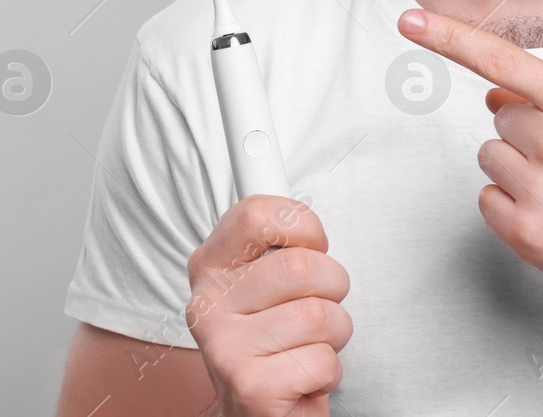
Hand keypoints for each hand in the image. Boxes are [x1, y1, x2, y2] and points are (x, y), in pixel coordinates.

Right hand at [186, 195, 352, 416]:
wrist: (257, 414)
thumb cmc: (273, 342)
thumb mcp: (264, 280)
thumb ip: (271, 233)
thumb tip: (258, 151)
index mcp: (209, 265)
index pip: (259, 213)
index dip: (304, 226)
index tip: (312, 243)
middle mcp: (207, 303)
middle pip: (303, 266)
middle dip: (332, 288)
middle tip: (316, 308)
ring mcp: (224, 347)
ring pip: (320, 315)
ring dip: (334, 335)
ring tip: (309, 346)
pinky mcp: (250, 386)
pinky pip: (323, 359)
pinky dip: (329, 372)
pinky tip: (303, 377)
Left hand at [398, 7, 542, 321]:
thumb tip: (493, 95)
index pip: (501, 60)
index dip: (450, 37)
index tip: (410, 20)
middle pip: (499, 119)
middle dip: (526, 137)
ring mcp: (538, 187)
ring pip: (490, 158)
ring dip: (516, 172)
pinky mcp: (523, 229)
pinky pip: (486, 199)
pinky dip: (510, 207)